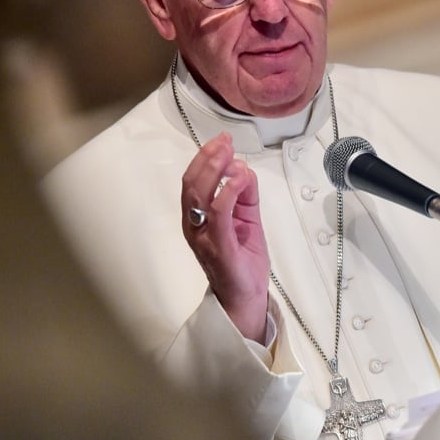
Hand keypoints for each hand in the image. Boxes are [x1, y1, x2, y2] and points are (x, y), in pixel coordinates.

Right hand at [181, 133, 269, 342]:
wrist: (245, 297)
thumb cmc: (242, 261)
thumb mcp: (247, 220)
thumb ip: (245, 195)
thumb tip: (243, 169)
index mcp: (198, 218)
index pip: (193, 181)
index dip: (205, 158)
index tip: (222, 141)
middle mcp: (194, 225)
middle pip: (192, 184)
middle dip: (208, 158)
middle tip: (223, 141)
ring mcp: (204, 236)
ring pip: (199, 195)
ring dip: (214, 169)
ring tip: (228, 153)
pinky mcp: (218, 246)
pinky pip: (218, 214)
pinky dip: (227, 192)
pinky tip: (238, 178)